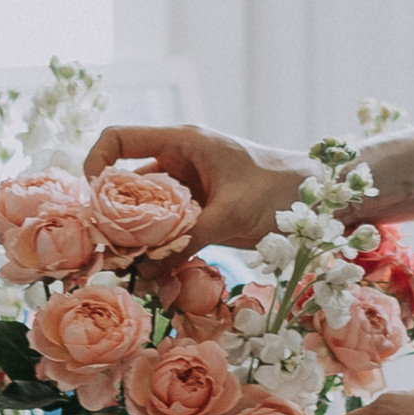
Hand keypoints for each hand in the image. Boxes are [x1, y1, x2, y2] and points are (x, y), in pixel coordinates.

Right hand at [81, 120, 302, 256]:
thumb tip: (146, 275)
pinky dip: (158, 251)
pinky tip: (153, 276)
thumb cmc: (281, 190)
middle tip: (102, 250)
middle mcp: (179, 162)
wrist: (322, 200)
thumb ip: (187, 242)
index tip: (91, 201)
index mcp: (182, 142)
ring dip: (134, 238)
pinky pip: (168, 231)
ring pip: (146, 211)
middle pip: (126, 182)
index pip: (119, 139)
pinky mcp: (200, 214)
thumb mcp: (231, 215)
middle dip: (111, 214)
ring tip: (123, 269)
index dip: (95, 164)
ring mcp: (189, 189)